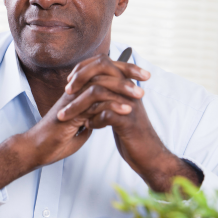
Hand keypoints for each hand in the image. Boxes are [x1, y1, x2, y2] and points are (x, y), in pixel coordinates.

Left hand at [58, 54, 200, 191]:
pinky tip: (88, 126)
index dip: (83, 68)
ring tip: (67, 115)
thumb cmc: (130, 130)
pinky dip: (93, 121)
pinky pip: (106, 115)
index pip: (102, 62)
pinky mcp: (129, 123)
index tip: (70, 81)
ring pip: (100, 93)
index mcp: (126, 83)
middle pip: (101, 71)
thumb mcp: (119, 106)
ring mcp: (130, 105)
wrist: (149, 155)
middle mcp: (129, 90)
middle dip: (80, 80)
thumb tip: (87, 81)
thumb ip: (108, 93)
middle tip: (67, 92)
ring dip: (79, 104)